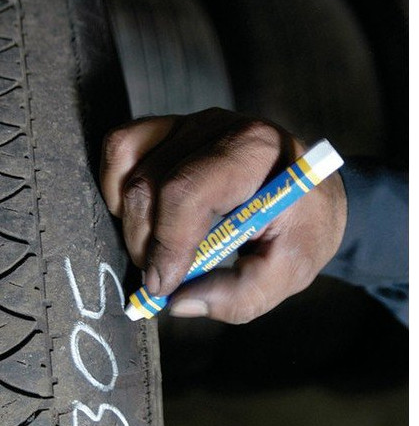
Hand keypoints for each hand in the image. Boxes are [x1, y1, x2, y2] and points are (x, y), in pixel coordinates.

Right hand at [100, 108, 346, 322]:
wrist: (308, 193)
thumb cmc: (300, 229)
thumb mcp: (290, 271)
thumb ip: (241, 295)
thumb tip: (178, 302)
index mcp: (254, 153)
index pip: (187, 192)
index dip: (167, 244)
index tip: (163, 286)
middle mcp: (217, 128)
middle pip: (150, 184)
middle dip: (146, 243)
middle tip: (161, 279)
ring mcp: (189, 123)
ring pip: (128, 170)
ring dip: (130, 223)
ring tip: (155, 251)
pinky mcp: (169, 129)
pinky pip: (121, 150)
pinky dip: (116, 189)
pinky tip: (139, 218)